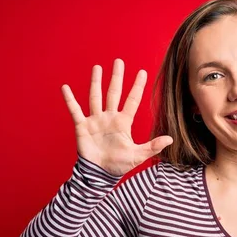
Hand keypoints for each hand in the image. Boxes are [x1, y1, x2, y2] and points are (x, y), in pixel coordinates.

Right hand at [61, 59, 172, 176]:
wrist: (99, 174)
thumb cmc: (118, 165)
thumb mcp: (138, 155)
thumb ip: (153, 146)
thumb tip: (170, 139)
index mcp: (123, 122)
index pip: (132, 100)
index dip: (137, 87)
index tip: (142, 72)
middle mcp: (109, 117)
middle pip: (114, 93)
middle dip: (116, 77)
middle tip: (119, 61)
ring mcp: (95, 120)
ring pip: (95, 97)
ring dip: (96, 82)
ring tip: (97, 68)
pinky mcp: (82, 126)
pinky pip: (75, 111)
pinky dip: (70, 100)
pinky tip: (65, 88)